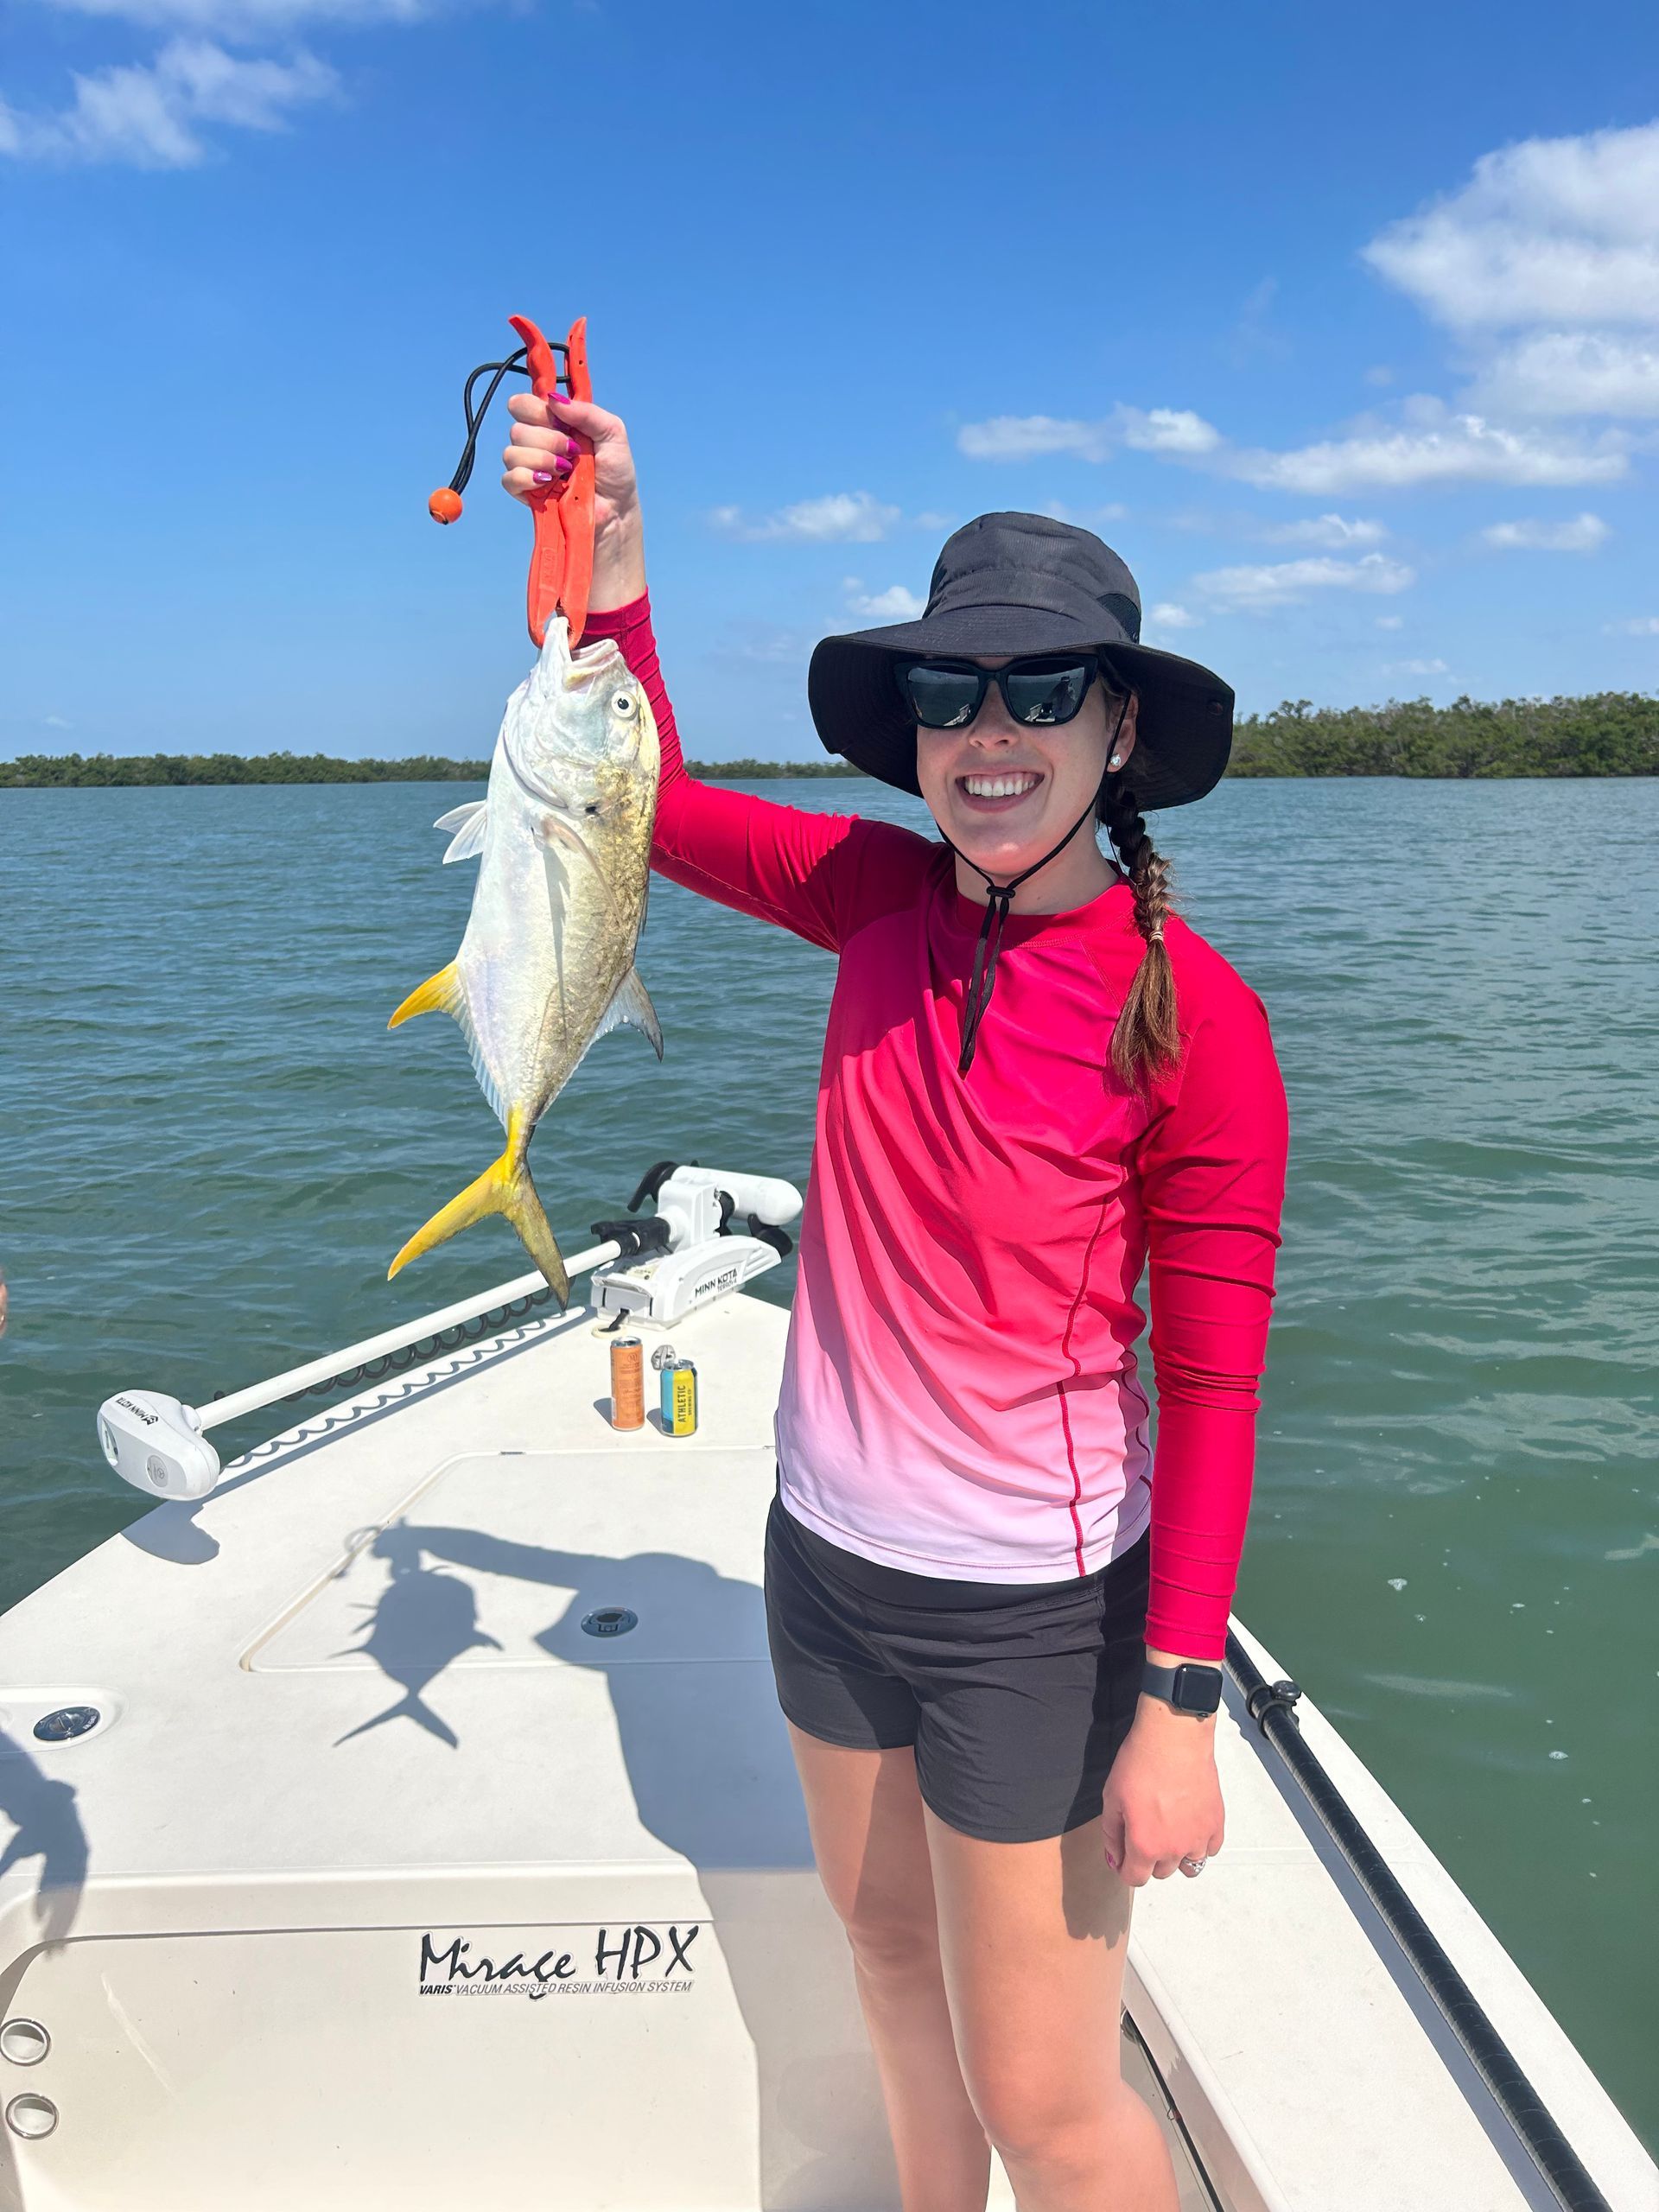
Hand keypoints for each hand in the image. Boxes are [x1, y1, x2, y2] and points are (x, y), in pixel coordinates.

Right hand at [501, 389, 644, 611]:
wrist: (616, 514)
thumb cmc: (617, 475)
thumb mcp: (612, 434)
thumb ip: (587, 412)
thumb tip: (552, 399)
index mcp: (555, 423)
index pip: (524, 403)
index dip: (534, 407)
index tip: (556, 417)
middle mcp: (538, 442)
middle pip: (517, 426)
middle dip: (547, 438)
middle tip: (571, 452)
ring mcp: (530, 468)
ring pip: (511, 451)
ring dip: (540, 459)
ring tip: (564, 472)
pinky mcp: (525, 492)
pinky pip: (508, 478)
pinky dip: (526, 478)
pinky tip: (547, 483)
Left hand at [1100, 1696, 1224, 1887]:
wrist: (1173, 1737)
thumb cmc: (1141, 1762)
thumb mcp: (1111, 1797)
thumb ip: (1111, 1834)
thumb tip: (1115, 1858)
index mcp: (1145, 1846)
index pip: (1135, 1878)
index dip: (1125, 1867)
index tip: (1124, 1853)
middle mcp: (1174, 1849)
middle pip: (1161, 1872)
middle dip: (1149, 1858)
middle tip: (1144, 1828)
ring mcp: (1199, 1838)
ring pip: (1188, 1865)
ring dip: (1176, 1853)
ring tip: (1168, 1827)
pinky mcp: (1215, 1823)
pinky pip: (1209, 1849)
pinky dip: (1199, 1843)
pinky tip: (1188, 1823)